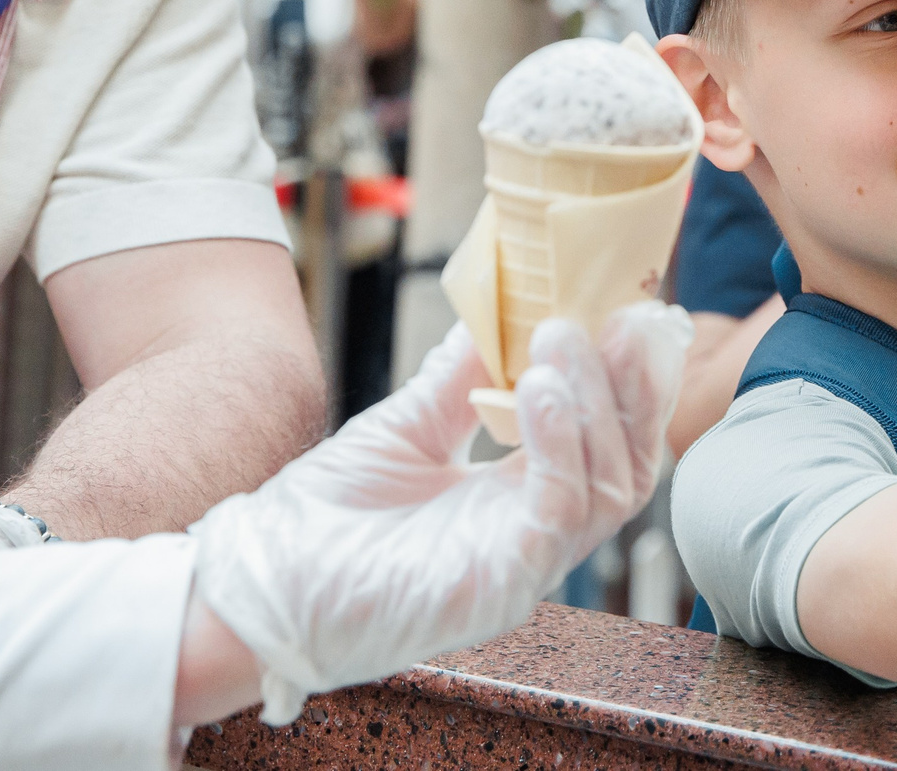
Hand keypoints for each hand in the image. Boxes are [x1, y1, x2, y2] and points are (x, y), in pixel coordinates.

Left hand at [189, 304, 692, 723]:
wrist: (260, 584)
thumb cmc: (324, 518)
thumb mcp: (405, 425)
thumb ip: (459, 378)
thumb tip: (502, 309)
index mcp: (517, 500)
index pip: (606, 442)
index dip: (629, 382)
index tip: (628, 312)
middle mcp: (535, 536)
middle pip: (628, 465)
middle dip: (636, 390)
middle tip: (621, 318)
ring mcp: (524, 566)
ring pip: (609, 488)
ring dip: (596, 405)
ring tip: (562, 339)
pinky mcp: (502, 587)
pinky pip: (559, 515)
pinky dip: (560, 447)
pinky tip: (539, 390)